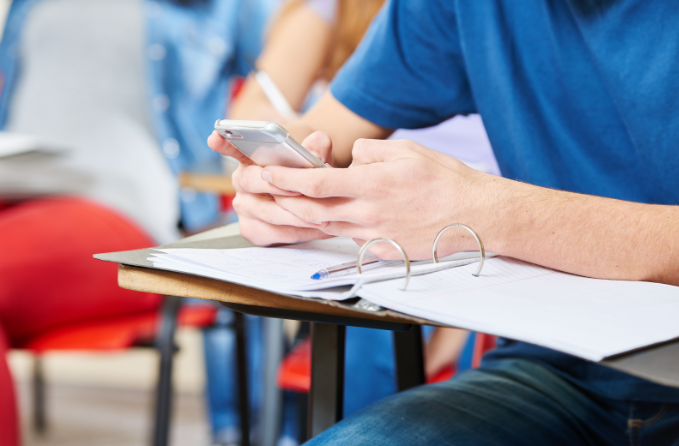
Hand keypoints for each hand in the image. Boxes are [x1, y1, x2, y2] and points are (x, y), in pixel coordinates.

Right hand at [207, 130, 334, 244]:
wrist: (311, 196)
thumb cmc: (307, 170)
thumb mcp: (314, 154)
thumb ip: (316, 146)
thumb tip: (316, 144)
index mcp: (250, 157)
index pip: (232, 147)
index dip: (223, 143)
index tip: (216, 137)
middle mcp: (241, 181)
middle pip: (251, 181)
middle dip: (277, 186)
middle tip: (300, 189)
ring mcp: (244, 207)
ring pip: (267, 212)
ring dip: (296, 215)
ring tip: (322, 215)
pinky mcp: (252, 230)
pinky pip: (274, 234)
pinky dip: (298, 232)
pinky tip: (317, 228)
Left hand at [263, 137, 508, 258]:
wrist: (477, 217)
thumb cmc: (447, 180)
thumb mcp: (407, 150)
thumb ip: (370, 153)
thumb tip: (349, 159)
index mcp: (373, 185)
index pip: (317, 183)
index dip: (286, 179)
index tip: (265, 173)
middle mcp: (369, 214)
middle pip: (312, 211)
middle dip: (280, 201)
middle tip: (258, 191)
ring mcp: (375, 236)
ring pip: (326, 227)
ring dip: (300, 217)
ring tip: (280, 205)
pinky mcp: (382, 251)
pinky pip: (349, 239)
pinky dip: (333, 229)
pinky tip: (327, 220)